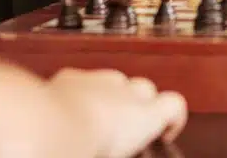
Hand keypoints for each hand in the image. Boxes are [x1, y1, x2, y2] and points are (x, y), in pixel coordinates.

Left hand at [50, 69, 186, 157]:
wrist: (50, 128)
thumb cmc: (86, 148)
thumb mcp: (120, 152)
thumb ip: (129, 146)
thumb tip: (123, 149)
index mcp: (145, 115)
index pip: (175, 105)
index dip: (174, 119)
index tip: (163, 136)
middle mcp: (126, 91)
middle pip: (146, 89)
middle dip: (141, 105)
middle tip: (127, 130)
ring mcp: (99, 79)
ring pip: (114, 82)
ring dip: (111, 97)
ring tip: (96, 121)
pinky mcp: (72, 76)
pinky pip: (83, 81)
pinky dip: (81, 93)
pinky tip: (69, 111)